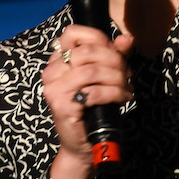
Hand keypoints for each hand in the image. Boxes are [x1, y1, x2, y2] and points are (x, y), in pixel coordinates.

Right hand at [41, 25, 132, 178]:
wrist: (82, 145)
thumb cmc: (93, 109)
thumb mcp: (105, 77)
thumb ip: (113, 55)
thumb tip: (127, 38)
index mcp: (57, 61)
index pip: (72, 33)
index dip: (99, 39)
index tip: (115, 53)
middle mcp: (51, 72)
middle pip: (88, 52)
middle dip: (115, 61)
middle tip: (127, 74)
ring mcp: (54, 89)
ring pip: (93, 71)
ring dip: (117, 78)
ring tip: (126, 88)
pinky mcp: (61, 105)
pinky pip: (94, 92)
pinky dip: (114, 94)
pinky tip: (122, 99)